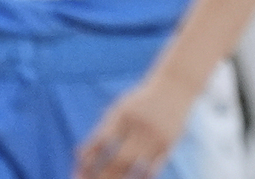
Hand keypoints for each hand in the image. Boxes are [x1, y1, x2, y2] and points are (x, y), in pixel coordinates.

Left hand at [75, 72, 196, 178]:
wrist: (176, 85)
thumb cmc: (142, 100)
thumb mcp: (120, 109)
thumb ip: (101, 130)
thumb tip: (79, 156)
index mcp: (124, 114)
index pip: (102, 141)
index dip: (89, 159)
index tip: (78, 172)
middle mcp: (140, 126)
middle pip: (118, 159)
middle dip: (101, 176)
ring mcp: (156, 137)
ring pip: (135, 168)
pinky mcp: (169, 144)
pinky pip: (153, 168)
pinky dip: (140, 178)